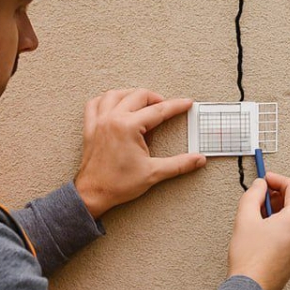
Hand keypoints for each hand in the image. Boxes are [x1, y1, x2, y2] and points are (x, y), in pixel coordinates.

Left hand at [73, 89, 206, 219]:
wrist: (93, 194)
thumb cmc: (118, 185)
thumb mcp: (153, 173)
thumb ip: (179, 164)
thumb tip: (198, 159)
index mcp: (128, 127)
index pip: (158, 110)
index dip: (176, 106)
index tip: (187, 104)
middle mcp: (112, 119)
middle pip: (138, 96)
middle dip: (156, 98)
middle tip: (166, 107)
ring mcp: (99, 121)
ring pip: (115, 95)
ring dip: (131, 94)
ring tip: (143, 102)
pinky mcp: (90, 128)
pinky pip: (94, 104)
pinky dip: (105, 100)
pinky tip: (114, 104)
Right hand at [228, 172, 289, 289]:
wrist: (250, 289)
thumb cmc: (250, 258)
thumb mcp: (245, 217)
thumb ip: (253, 194)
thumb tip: (259, 186)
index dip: (277, 179)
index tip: (264, 179)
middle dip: (276, 195)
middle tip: (257, 197)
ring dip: (276, 209)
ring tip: (256, 216)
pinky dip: (280, 223)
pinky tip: (262, 230)